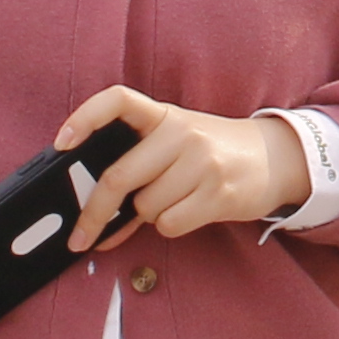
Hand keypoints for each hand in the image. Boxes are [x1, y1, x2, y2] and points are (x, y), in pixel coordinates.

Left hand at [56, 87, 310, 244]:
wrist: (276, 157)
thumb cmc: (212, 152)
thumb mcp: (176, 142)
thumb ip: (138, 164)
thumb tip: (91, 212)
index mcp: (163, 115)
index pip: (116, 100)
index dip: (84, 118)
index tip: (61, 144)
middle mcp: (181, 132)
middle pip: (119, 177)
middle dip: (93, 215)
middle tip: (79, 238)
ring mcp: (202, 162)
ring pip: (146, 207)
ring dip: (149, 217)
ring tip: (174, 200)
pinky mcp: (219, 193)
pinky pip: (170, 225)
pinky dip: (170, 227)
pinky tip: (190, 211)